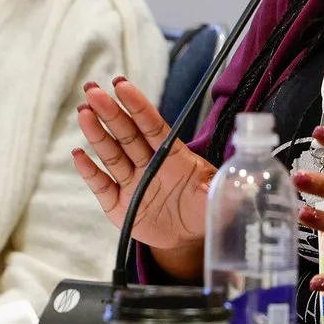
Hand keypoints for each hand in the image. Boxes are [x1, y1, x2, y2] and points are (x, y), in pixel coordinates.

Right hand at [72, 76, 213, 249]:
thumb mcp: (219, 197)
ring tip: (84, 112)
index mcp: (173, 157)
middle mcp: (148, 164)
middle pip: (127, 134)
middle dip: (110, 112)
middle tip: (93, 90)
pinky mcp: (118, 205)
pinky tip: (78, 154)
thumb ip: (228, 188)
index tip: (122, 84)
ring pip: (112, 154)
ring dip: (97, 134)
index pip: (152, 126)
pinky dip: (89, 171)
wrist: (189, 238)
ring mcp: (131, 182)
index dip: (138, 106)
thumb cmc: (203, 209)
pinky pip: (101, 185)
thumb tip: (245, 182)